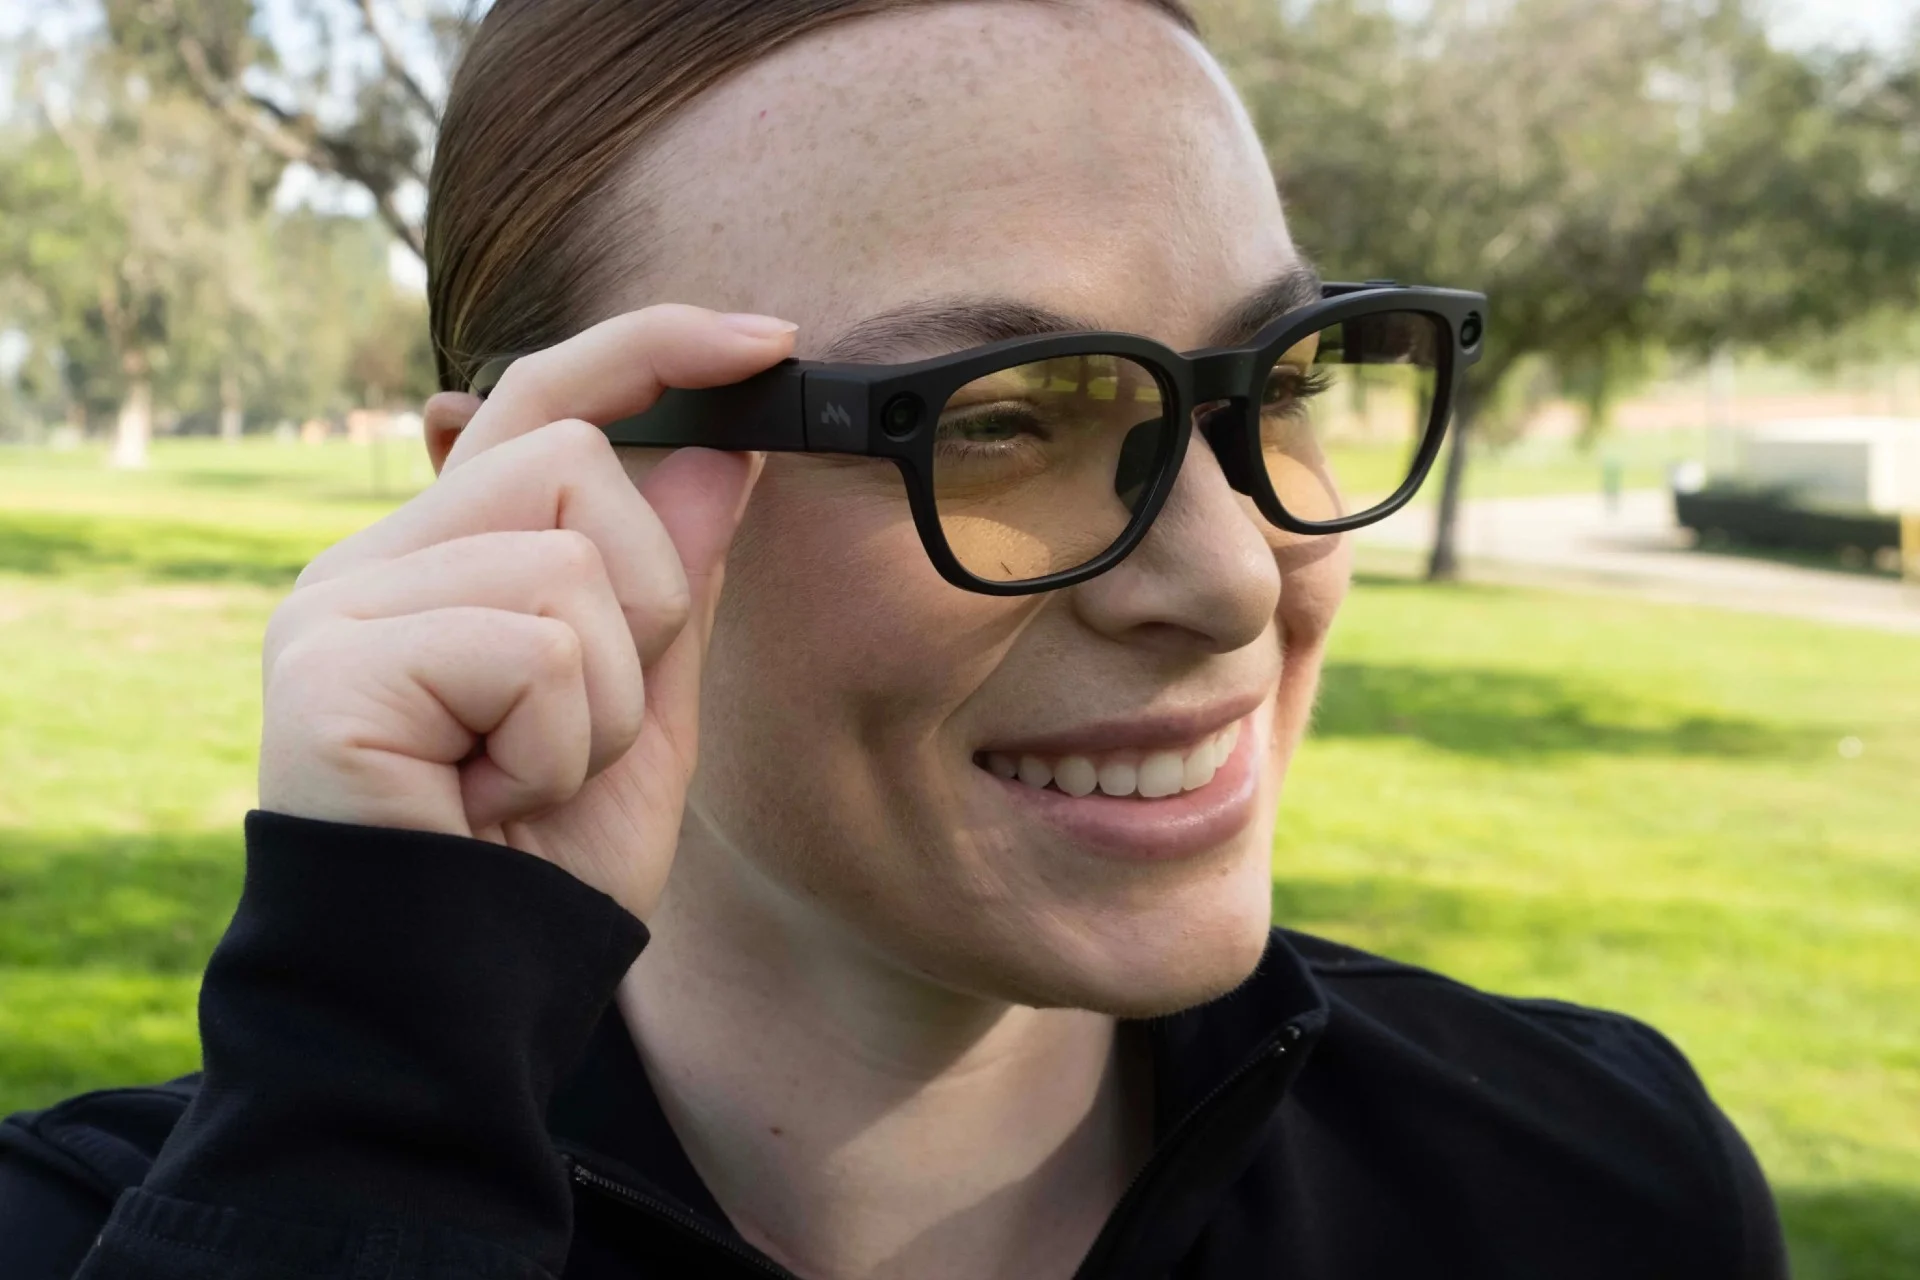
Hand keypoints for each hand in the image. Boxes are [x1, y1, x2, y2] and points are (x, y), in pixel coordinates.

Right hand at [258, 305, 794, 914]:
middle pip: (574, 458)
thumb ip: (674, 579)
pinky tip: (493, 802)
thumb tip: (724, 448)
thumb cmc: (543, 864)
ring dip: (605, 697)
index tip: (769, 336)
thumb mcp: (642, 705)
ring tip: (529, 778)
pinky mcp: (333, 667)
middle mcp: (375, 560)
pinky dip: (558, 745)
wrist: (459, 1006)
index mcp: (441, 557)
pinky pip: (535, 649)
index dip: (655, 350)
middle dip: (643, 601)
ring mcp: (341, 606)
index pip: (544, 398)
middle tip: (584, 724)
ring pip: (570, 560)